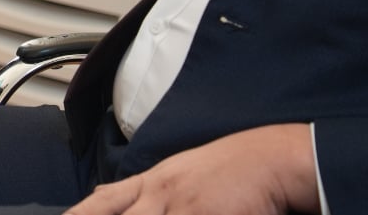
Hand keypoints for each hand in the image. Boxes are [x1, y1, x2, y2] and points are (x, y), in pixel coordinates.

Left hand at [66, 124, 318, 214]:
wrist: (269, 159)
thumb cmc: (227, 170)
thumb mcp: (175, 175)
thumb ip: (140, 192)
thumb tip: (98, 199)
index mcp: (149, 182)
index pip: (101, 203)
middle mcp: (158, 194)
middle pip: (114, 213)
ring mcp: (180, 206)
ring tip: (150, 214)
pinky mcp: (203, 214)